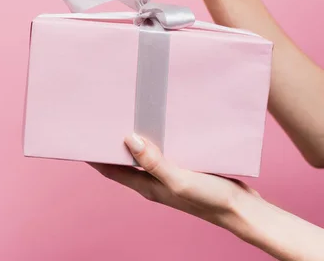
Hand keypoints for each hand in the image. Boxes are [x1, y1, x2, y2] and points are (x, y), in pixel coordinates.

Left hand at [89, 134, 259, 229]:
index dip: (94, 156)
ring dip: (135, 137)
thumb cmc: (210, 200)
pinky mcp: (184, 167)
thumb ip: (155, 163)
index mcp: (146, 185)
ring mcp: (168, 174)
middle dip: (111, 142)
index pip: (110, 169)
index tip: (81, 136)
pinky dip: (157, 137)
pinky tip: (160, 122)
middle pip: (124, 160)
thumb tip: (129, 140)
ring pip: (144, 153)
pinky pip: (164, 150)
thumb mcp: (179, 181)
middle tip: (103, 118)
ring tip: (127, 114)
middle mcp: (153, 180)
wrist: (242, 210)